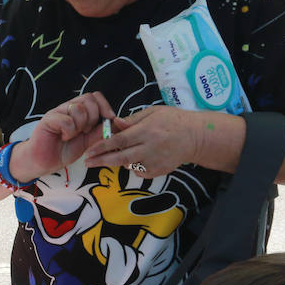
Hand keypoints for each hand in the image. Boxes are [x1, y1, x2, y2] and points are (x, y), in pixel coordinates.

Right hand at [12, 92, 114, 180]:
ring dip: (81, 125)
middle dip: (94, 116)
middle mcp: (68, 108)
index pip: (95, 97)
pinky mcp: (48, 119)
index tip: (108, 120)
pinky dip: (69, 132)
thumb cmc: (63, 151)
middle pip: (89, 98)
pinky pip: (66, 120)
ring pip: (78, 108)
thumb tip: (117, 123)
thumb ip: (100, 132)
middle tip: (86, 131)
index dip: (105, 106)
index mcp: (79, 111)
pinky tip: (64, 137)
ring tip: (73, 135)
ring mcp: (58, 112)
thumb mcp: (88, 142)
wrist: (43, 162)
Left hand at [82, 104, 201, 177]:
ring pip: (129, 166)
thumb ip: (132, 120)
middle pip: (121, 158)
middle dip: (101, 161)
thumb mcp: (153, 112)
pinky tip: (136, 158)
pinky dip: (133, 167)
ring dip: (117, 162)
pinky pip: (139, 172)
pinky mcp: (160, 171)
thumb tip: (114, 123)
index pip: (119, 141)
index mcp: (147, 131)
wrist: (196, 136)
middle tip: (87, 162)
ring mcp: (155, 161)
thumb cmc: (173, 120)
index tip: (89, 150)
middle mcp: (150, 148)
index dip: (102, 146)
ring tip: (109, 158)